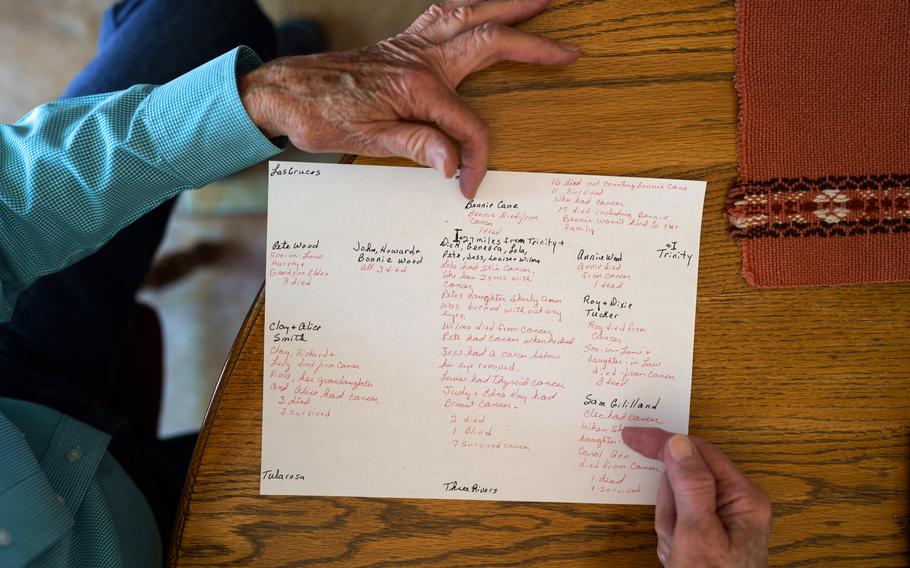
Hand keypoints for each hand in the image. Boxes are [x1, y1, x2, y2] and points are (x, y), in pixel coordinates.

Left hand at [239, 0, 579, 197]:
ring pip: (469, 14)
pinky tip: (480, 8)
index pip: (467, 125)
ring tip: (538, 0)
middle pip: (488, 41)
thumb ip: (417, 146)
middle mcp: (419, 58)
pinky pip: (444, 15)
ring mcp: (411, 45)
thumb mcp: (367, 141)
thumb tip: (454, 165)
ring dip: (505, 6)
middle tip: (567, 49)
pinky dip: (470, 7)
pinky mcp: (401, 44)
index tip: (471, 186)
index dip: (477, 158)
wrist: (284, 90)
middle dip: (531, 45)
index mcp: (416, 86)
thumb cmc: (320, 115)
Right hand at [622, 427, 771, 567]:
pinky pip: (679, 519)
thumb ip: (690, 486)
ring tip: (678, 551)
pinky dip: (672, 535)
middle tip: (675, 534)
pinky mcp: (712, 531)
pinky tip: (679, 555)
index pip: (698, 451)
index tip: (632, 435)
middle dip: (670, 504)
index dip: (663, 443)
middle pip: (685, 476)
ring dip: (670, 524)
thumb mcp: (698, 534)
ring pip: (677, 499)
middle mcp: (738, 502)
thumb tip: (678, 442)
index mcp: (744, 497)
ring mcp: (724, 518)